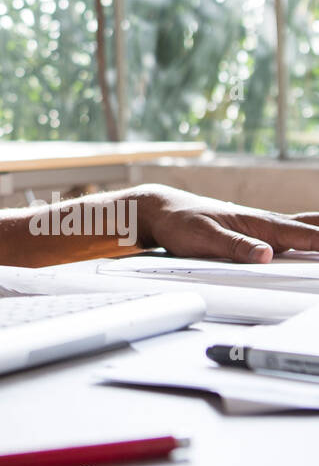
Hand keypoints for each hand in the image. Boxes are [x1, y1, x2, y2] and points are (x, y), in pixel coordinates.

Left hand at [141, 185, 318, 262]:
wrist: (161, 210)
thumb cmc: (180, 222)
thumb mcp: (202, 238)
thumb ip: (233, 247)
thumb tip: (264, 255)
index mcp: (258, 224)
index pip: (303, 236)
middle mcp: (265, 223)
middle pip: (311, 228)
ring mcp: (262, 226)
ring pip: (304, 227)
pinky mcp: (255, 232)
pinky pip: (291, 233)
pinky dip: (310, 234)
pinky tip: (315, 238)